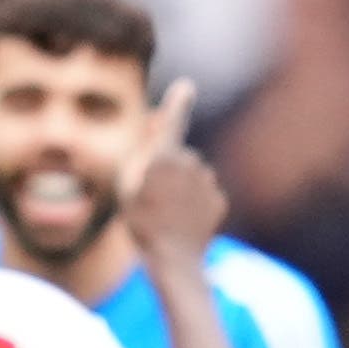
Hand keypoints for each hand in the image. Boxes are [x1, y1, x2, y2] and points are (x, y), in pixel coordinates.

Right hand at [119, 76, 224, 273]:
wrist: (174, 261)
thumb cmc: (142, 223)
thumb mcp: (127, 184)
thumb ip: (141, 149)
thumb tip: (157, 123)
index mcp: (165, 157)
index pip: (172, 123)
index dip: (178, 103)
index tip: (186, 86)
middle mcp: (191, 164)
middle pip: (179, 156)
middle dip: (169, 168)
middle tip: (153, 198)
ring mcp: (208, 183)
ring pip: (194, 176)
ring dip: (182, 187)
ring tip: (168, 214)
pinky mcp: (220, 200)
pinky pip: (205, 194)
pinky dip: (196, 204)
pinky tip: (185, 223)